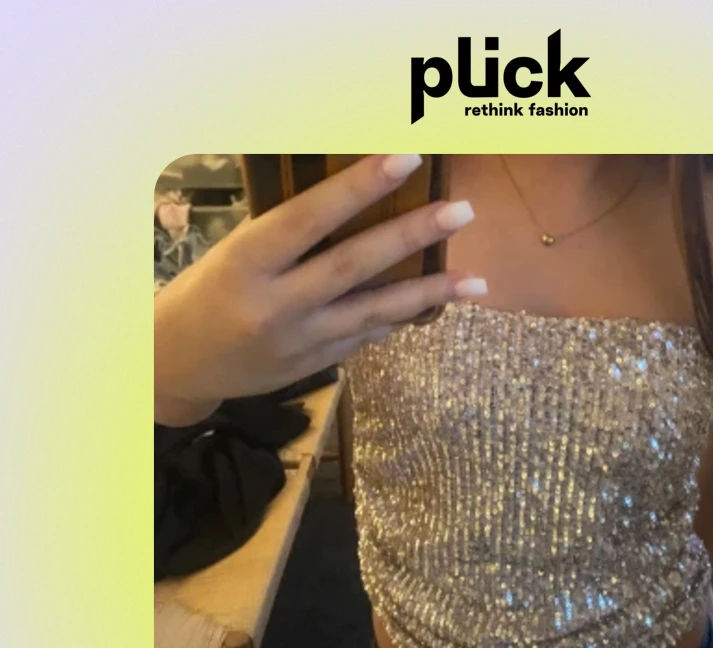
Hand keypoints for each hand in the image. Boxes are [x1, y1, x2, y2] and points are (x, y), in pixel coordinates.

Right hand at [154, 153, 485, 425]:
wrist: (178, 365)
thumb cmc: (204, 293)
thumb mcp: (232, 253)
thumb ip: (286, 237)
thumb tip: (352, 204)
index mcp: (247, 262)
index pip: (310, 218)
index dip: (360, 187)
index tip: (407, 158)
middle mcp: (277, 304)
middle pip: (354, 264)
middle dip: (412, 236)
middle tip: (462, 212)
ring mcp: (301, 341)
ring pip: (375, 311)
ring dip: (429, 293)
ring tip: (476, 281)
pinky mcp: (316, 365)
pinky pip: (367, 335)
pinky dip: (399, 317)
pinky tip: (434, 304)